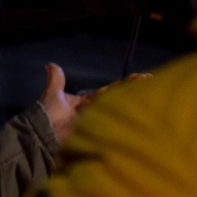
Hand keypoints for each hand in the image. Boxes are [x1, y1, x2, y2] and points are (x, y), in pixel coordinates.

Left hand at [38, 64, 152, 142]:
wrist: (42, 132)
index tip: (141, 76)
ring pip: (120, 110)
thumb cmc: (47, 114)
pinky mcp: (98, 132)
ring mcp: (97, 121)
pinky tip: (143, 114)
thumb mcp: (53, 93)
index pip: (110, 90)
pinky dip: (128, 121)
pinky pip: (115, 125)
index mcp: (88, 101)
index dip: (125, 84)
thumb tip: (50, 65)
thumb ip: (56, 80)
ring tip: (154, 93)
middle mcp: (95, 111)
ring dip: (135, 102)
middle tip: (153, 81)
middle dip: (135, 90)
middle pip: (119, 98)